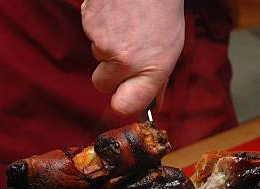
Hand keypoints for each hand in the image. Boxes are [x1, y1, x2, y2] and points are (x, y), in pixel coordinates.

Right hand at [80, 0, 184, 115]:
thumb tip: (153, 104)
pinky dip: (100, 26)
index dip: (122, 102)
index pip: (124, 106)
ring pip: (97, 55)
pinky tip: (117, 13)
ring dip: (108, 44)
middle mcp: (125, 60)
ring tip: (127, 24)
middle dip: (109, 74)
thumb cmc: (163, 10)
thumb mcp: (171, 49)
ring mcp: (103, 41)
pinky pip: (90, 33)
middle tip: (124, 54)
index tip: (125, 97)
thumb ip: (158, 78)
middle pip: (102, 84)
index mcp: (151, 69)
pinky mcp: (88, 22)